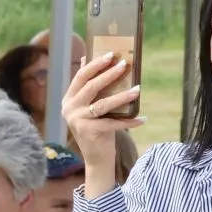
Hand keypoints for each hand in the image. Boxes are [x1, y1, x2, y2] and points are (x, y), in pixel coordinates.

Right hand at [62, 52, 143, 171]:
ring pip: (103, 104)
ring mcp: (78, 121)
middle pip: (91, 87)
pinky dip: (129, 122)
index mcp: (69, 99)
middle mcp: (70, 109)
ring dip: (122, 96)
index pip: (81, 77)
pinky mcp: (89, 132)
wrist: (95, 157)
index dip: (95, 64)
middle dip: (109, 74)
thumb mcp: (90, 106)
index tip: (111, 54)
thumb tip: (87, 57)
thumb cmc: (97, 127)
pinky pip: (113, 123)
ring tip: (138, 90)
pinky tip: (142, 119)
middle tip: (124, 65)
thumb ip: (87, 85)